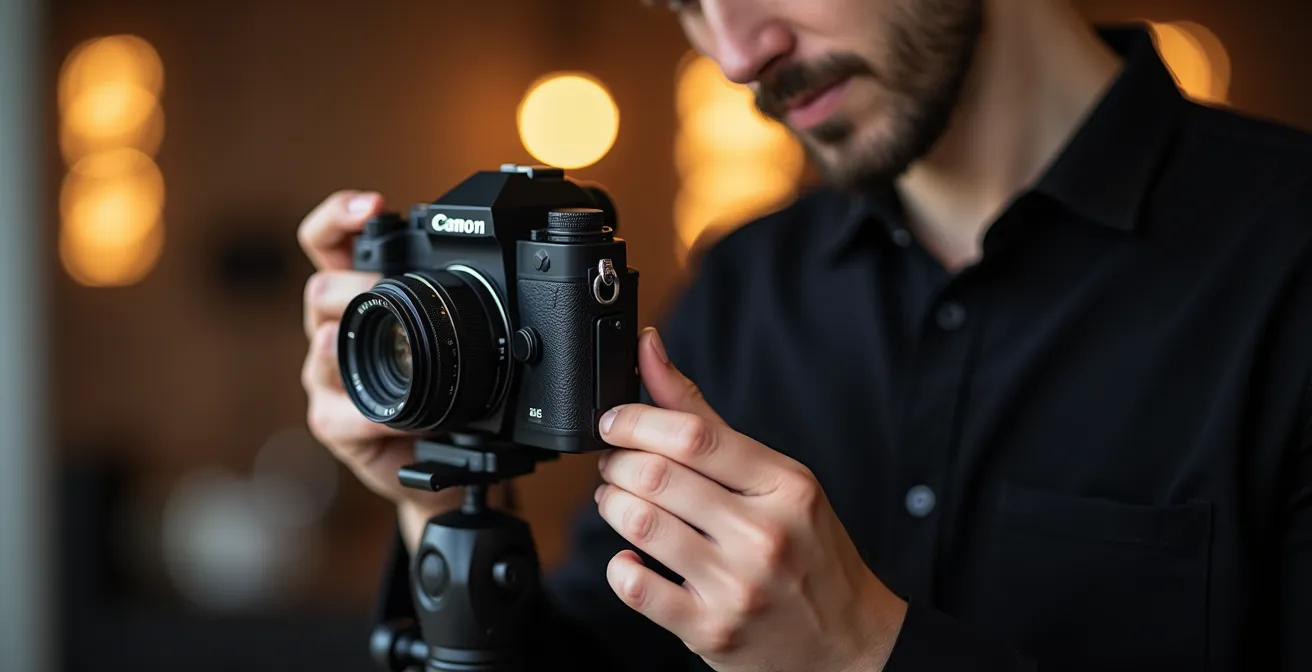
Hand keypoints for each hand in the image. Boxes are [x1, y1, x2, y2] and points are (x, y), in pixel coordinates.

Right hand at [298, 190, 463, 549]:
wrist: (446, 468)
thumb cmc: (455, 397)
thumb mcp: (469, 344)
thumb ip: (481, 305)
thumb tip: (545, 265)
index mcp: (367, 299)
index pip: (334, 244)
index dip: (341, 216)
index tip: (371, 203)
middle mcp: (340, 332)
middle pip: (321, 290)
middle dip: (350, 283)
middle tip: (382, 285)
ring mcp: (331, 379)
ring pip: (322, 346)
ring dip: (345, 341)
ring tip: (377, 344)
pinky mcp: (335, 423)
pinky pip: (340, 412)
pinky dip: (369, 415)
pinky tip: (392, 418)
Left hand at [594, 328, 908, 671]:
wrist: (849, 642)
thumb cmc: (811, 554)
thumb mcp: (779, 480)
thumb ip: (706, 420)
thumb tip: (652, 352)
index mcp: (786, 486)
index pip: (694, 435)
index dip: (636, 419)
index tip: (615, 421)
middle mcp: (764, 534)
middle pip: (656, 476)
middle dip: (616, 462)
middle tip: (615, 464)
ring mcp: (737, 585)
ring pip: (638, 525)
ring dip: (611, 505)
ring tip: (619, 502)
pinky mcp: (711, 630)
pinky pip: (636, 588)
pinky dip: (619, 566)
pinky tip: (631, 557)